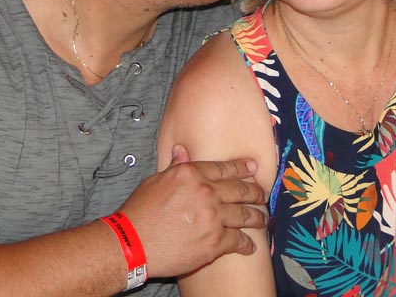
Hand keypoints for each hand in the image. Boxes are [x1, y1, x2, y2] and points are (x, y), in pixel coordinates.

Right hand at [120, 145, 266, 277]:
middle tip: (263, 195)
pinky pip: (238, 241)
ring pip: (245, 216)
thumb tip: (182, 151)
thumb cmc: (139, 213)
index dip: (242, 168)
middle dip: (256, 193)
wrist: (132, 244)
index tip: (253, 168)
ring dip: (258, 218)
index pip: (224, 168)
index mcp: (191, 174)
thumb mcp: (155, 182)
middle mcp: (205, 192)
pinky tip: (250, 245)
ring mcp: (213, 218)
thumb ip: (174, 168)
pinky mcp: (215, 242)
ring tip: (263, 219)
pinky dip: (247, 244)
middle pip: (240, 190)